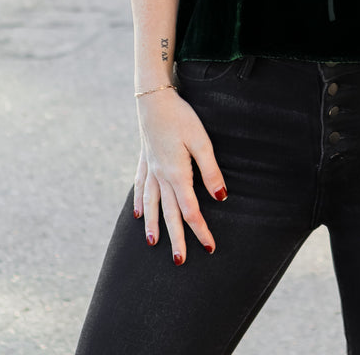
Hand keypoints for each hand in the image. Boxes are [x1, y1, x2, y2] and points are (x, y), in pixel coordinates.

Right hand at [133, 89, 227, 264]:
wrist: (154, 98)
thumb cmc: (181, 117)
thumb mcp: (202, 141)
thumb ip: (211, 171)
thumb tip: (221, 197)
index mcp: (177, 175)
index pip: (191, 211)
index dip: (201, 230)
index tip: (210, 247)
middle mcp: (160, 176)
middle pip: (170, 213)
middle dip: (176, 238)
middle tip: (180, 261)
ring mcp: (150, 169)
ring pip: (152, 204)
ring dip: (154, 225)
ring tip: (154, 244)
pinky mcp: (144, 159)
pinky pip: (140, 188)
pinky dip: (140, 203)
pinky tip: (139, 215)